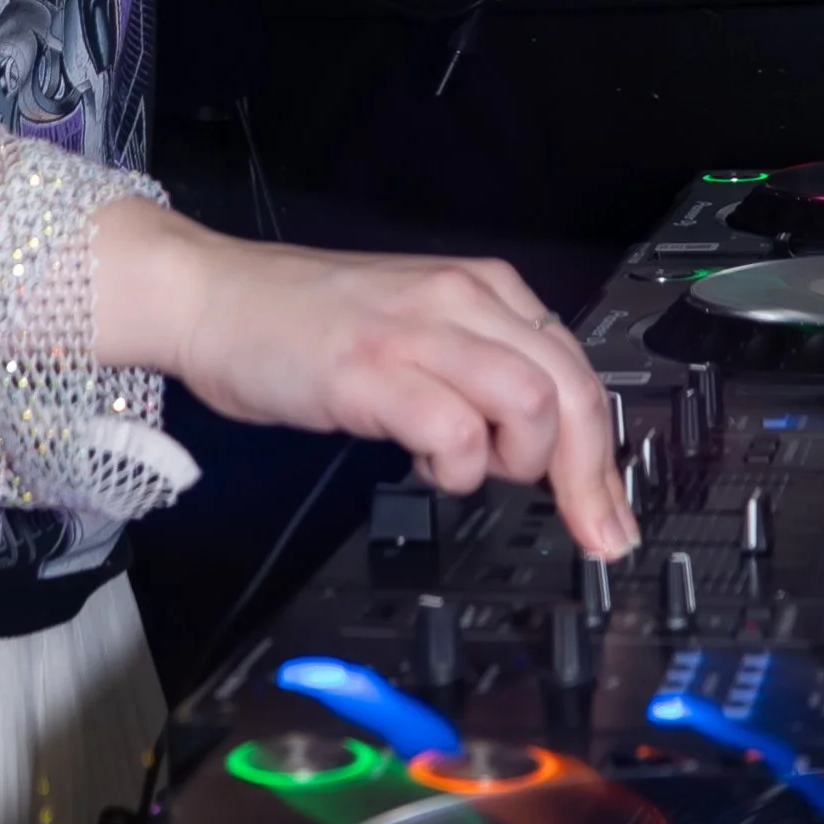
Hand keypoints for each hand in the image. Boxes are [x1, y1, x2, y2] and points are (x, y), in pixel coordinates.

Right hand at [94, 199, 636, 560]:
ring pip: (530, 401)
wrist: (215, 296)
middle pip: (571, 387)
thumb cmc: (306, 323)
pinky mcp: (370, 370)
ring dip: (521, 461)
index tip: (608, 512)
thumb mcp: (415, 327)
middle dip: (592, 475)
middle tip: (591, 534)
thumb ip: (476, 365)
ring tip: (474, 473)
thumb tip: (536, 440)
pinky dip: (456, 467)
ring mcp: (415, 331)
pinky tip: (425, 466)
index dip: (603, 452)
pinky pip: (453, 428)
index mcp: (478, 289)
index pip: (576, 367)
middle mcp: (459, 299)